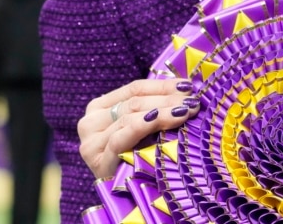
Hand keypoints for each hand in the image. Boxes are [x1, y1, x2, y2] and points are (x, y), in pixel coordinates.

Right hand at [78, 78, 198, 179]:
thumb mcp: (143, 129)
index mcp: (99, 109)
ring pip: (130, 116)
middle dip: (167, 99)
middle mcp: (90, 123)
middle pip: (134, 102)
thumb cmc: (136, 158)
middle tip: (193, 101)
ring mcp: (91, 143)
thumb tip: (187, 90)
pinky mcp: (98, 161)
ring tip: (186, 111)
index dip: (162, 85)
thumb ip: (154, 108)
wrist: (124, 196)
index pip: (134, 89)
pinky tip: (163, 120)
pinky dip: (143, 125)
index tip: (188, 86)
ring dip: (162, 111)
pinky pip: (122, 138)